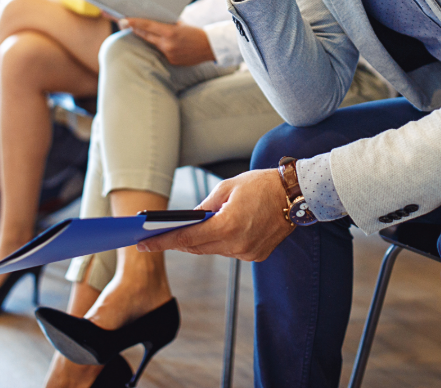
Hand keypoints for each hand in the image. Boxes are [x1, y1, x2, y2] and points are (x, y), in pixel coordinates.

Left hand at [120, 18, 214, 65]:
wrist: (210, 47)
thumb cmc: (196, 33)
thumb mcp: (181, 25)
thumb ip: (166, 25)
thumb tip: (151, 23)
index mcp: (170, 32)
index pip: (147, 26)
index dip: (134, 23)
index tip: (122, 20)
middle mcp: (167, 44)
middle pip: (145, 36)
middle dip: (134, 29)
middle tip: (123, 23)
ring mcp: (169, 54)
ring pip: (153, 44)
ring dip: (149, 38)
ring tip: (145, 31)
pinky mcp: (171, 61)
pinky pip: (161, 52)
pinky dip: (161, 47)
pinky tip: (169, 44)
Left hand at [136, 169, 294, 260]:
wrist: (295, 194)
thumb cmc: (262, 185)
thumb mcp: (227, 187)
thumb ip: (205, 206)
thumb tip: (189, 219)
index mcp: (228, 226)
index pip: (187, 239)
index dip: (163, 242)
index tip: (144, 244)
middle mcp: (237, 244)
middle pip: (198, 248)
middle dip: (177, 242)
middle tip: (154, 239)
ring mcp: (248, 253)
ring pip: (213, 250)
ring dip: (199, 242)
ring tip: (180, 234)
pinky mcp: (256, 255)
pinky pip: (230, 251)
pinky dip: (219, 243)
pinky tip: (213, 233)